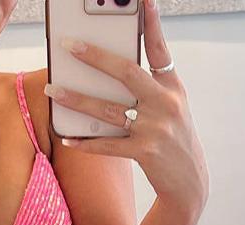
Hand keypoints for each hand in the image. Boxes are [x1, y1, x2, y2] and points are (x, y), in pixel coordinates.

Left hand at [44, 0, 209, 218]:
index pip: (159, 48)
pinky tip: (67, 138)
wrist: (190, 182)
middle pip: (126, 73)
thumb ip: (148, 88)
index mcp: (172, 87)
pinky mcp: (145, 152)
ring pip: (108, 109)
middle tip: (69, 45)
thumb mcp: (170, 108)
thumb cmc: (173, 139)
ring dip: (77, 99)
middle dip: (95, 57)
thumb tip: (109, 74)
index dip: (151, 22)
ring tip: (54, 89)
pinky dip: (85, 142)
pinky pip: (107, 145)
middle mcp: (166, 104)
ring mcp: (155, 128)